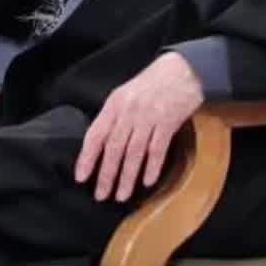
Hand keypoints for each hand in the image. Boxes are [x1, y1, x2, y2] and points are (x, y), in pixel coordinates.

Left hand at [75, 52, 204, 203]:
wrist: (183, 69)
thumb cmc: (153, 83)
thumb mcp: (126, 93)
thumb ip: (114, 117)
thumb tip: (101, 144)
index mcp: (114, 104)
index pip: (96, 135)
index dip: (87, 157)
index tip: (81, 177)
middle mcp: (129, 111)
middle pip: (114, 148)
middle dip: (106, 175)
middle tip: (101, 195)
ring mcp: (149, 117)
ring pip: (134, 152)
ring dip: (127, 177)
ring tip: (121, 195)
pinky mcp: (168, 122)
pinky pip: (157, 149)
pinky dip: (151, 167)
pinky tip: (147, 181)